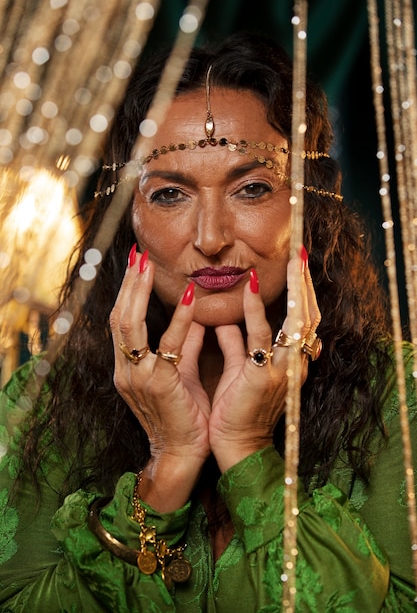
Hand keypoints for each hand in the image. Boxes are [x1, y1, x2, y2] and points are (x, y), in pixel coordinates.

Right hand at [109, 248, 209, 509]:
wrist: (183, 454)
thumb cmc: (184, 414)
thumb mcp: (181, 373)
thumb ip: (185, 345)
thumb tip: (196, 317)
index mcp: (129, 366)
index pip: (122, 322)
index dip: (129, 293)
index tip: (138, 266)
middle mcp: (125, 369)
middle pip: (119, 317)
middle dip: (128, 284)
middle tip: (138, 254)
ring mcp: (137, 376)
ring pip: (129, 325)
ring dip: (139, 292)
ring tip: (147, 264)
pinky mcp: (157, 383)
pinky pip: (166, 345)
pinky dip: (178, 318)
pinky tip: (189, 296)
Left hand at [209, 252, 320, 471]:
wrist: (236, 446)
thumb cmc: (236, 409)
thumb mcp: (238, 370)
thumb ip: (235, 345)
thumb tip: (227, 323)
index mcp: (289, 362)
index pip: (302, 320)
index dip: (302, 293)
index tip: (296, 266)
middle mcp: (294, 364)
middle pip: (309, 315)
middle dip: (306, 284)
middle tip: (301, 253)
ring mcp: (283, 370)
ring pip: (297, 321)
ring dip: (295, 288)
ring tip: (293, 260)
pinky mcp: (263, 377)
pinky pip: (261, 338)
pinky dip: (256, 311)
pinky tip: (251, 288)